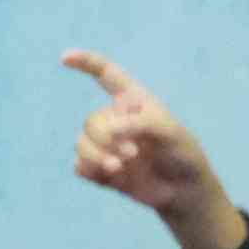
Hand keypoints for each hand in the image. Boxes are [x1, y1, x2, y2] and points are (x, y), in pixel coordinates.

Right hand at [65, 49, 243, 248]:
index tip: (65, 57)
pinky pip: (79, 165)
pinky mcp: (98, 168)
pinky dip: (92, 170)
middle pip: (91, 121)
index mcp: (134, 102)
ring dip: (98, 156)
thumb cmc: (182, 154)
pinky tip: (111, 177)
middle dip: (106, 138)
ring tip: (120, 168)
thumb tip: (109, 130)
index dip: (87, 63)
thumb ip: (141, 125)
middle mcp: (115, 120)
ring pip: (81, 143)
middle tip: (132, 154)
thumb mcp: (171, 134)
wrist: (183, 190)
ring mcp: (105, 145)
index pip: (107, 75)